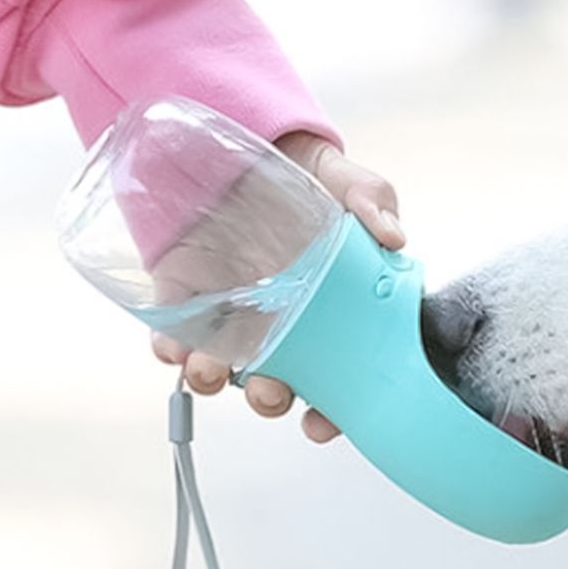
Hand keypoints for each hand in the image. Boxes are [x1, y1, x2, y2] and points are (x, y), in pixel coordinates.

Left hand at [152, 131, 403, 441]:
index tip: (322, 423)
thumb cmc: (308, 175)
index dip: (334, 408)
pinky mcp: (186, 298)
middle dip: (271, 397)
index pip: (339, 372)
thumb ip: (374, 201)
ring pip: (224, 368)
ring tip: (211, 370)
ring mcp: (232, 313)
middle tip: (271, 389)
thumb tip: (395, 237)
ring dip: (216, 379)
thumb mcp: (348, 181)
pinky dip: (172, 349)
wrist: (248, 145)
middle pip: (279, 381)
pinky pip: (175, 336)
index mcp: (328, 307)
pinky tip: (174, 347)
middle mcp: (281, 321)